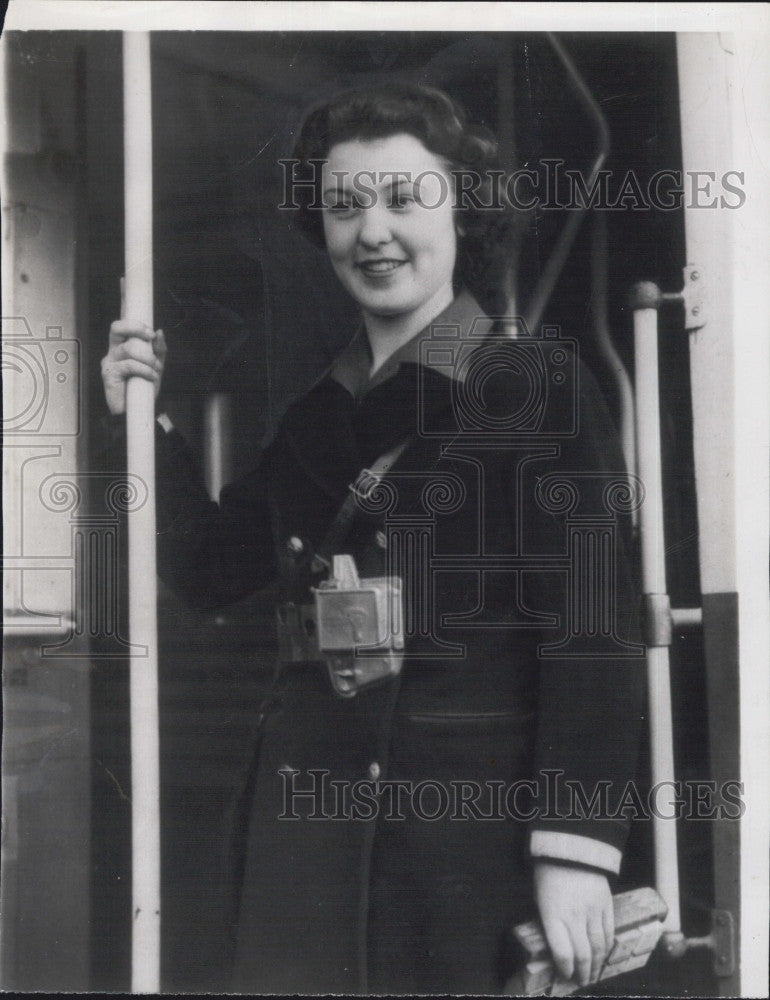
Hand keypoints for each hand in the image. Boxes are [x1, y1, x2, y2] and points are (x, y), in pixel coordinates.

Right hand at [101, 320, 166, 415]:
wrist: (138, 410)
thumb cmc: (144, 386)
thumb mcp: (155, 365)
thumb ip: (158, 350)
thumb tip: (160, 333)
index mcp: (121, 346)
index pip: (120, 327)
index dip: (134, 324)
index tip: (151, 332)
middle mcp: (112, 352)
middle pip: (116, 328)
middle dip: (137, 330)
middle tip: (151, 339)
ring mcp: (109, 362)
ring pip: (128, 349)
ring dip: (148, 358)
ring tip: (155, 369)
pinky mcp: (108, 374)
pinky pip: (129, 365)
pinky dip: (144, 370)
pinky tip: (151, 377)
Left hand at [533, 861, 612, 987]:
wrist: (570, 847)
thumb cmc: (548, 874)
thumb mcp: (540, 899)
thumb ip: (549, 923)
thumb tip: (558, 948)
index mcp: (553, 914)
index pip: (562, 953)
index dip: (565, 969)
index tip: (565, 975)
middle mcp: (574, 915)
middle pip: (583, 954)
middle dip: (583, 972)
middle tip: (582, 981)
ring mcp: (593, 909)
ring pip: (599, 946)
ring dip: (597, 964)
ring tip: (593, 973)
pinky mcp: (607, 903)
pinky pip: (609, 931)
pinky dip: (607, 946)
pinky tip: (603, 954)